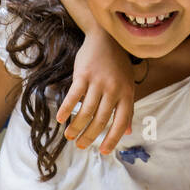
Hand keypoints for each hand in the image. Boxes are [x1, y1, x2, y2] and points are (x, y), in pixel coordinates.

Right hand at [57, 31, 136, 153]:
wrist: (107, 37)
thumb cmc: (118, 64)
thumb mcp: (128, 85)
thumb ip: (127, 108)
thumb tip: (128, 131)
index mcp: (127, 94)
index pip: (121, 122)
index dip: (113, 139)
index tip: (104, 152)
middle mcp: (114, 89)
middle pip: (101, 120)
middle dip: (90, 136)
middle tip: (80, 146)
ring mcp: (98, 82)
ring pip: (86, 111)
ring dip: (76, 127)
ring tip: (69, 136)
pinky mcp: (84, 74)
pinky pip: (74, 96)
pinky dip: (66, 109)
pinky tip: (60, 119)